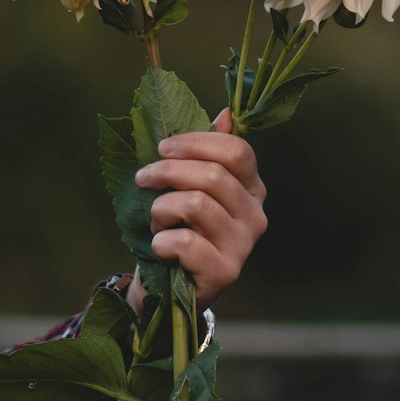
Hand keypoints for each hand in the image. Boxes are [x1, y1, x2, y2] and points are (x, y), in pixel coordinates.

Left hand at [127, 109, 266, 314]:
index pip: (237, 151)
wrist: (168, 287)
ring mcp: (243, 246)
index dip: (196, 143)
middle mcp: (256, 216)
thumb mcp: (189, 187)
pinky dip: (162, 241)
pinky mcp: (225, 272)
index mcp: (252, 188)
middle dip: (167, 171)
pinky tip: (161, 247)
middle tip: (143, 178)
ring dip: (162, 210)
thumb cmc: (179, 229)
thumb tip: (226, 114)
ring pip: (196, 205)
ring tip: (157, 222)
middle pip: (213, 175)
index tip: (162, 148)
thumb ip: (207, 153)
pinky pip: (186, 242)